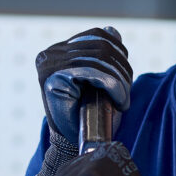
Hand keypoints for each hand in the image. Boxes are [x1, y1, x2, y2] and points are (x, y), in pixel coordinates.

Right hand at [33, 27, 132, 175]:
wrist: (72, 144)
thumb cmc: (87, 113)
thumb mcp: (99, 78)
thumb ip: (103, 54)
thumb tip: (113, 31)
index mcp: (59, 50)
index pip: (97, 35)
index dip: (118, 51)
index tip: (125, 75)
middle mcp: (50, 53)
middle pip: (100, 45)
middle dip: (122, 68)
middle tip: (126, 92)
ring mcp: (49, 64)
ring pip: (99, 58)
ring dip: (119, 80)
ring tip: (123, 98)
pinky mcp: (52, 77)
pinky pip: (93, 71)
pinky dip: (113, 85)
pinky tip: (119, 100)